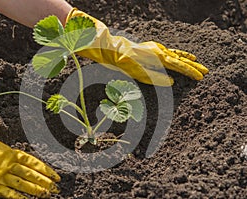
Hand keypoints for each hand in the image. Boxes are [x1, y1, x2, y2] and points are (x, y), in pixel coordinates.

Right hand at [0, 130, 59, 198]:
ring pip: (22, 184)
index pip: (34, 163)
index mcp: (12, 153)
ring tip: (46, 195)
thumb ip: (11, 154)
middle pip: (31, 174)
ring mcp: (1, 175)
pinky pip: (7, 192)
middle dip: (45, 182)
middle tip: (56, 189)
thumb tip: (20, 159)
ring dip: (35, 190)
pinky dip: (17, 197)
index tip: (56, 176)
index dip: (46, 170)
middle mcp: (9, 164)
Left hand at [67, 8, 208, 85]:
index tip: (200, 77)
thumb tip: (172, 82)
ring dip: (186, 59)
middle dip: (192, 66)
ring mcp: (155, 48)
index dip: (190, 71)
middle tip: (205, 71)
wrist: (112, 49)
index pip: (178, 65)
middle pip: (180, 59)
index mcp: (158, 57)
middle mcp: (159, 50)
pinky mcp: (151, 48)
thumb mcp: (137, 73)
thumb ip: (155, 78)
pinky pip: (168, 51)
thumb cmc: (122, 62)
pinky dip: (176, 54)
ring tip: (197, 62)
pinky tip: (178, 55)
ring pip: (175, 54)